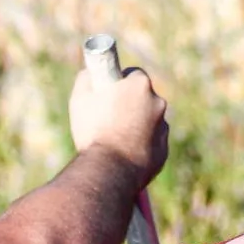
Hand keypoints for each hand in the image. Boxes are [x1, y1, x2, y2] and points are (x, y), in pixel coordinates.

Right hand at [70, 61, 167, 177]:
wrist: (109, 170)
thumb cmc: (94, 131)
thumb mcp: (80, 99)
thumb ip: (86, 79)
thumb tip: (89, 73)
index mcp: (140, 85)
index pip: (133, 74)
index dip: (119, 84)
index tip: (109, 94)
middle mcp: (157, 102)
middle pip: (143, 98)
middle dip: (130, 105)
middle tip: (110, 119)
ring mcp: (163, 128)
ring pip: (149, 122)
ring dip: (136, 126)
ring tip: (115, 142)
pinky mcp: (163, 151)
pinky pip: (152, 144)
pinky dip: (141, 146)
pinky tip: (124, 155)